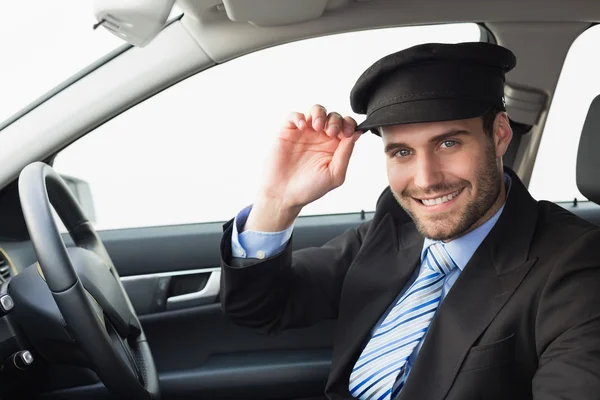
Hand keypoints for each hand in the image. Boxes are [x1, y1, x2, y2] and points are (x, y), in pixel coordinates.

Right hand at [245, 105, 361, 231]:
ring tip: (318, 126)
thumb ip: (345, 153)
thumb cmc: (309, 189)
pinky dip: (299, 117)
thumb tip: (357, 133)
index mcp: (335, 147)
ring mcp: (304, 133)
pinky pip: (295, 115)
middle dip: (335, 120)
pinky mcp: (288, 132)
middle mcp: (321, 138)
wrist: (284, 195)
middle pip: (334, 116)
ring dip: (320, 114)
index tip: (347, 133)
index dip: (349, 125)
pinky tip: (302, 127)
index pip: (347, 126)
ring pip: (316, 110)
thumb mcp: (334, 174)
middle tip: (331, 133)